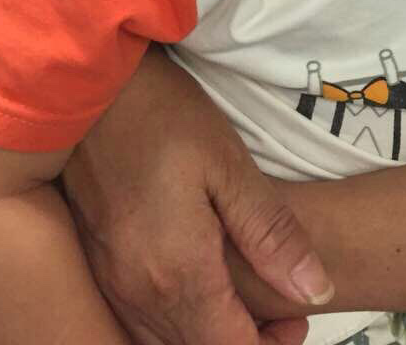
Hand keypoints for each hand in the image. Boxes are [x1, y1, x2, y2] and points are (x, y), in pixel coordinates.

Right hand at [62, 47, 331, 344]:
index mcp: (179, 274)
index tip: (298, 315)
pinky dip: (175, 322)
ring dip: (207, 333)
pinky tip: (198, 285)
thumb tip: (317, 292)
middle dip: (243, 341)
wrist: (88, 87)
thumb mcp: (230, 165)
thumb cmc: (166, 116)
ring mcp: (111, 283)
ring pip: (163, 343)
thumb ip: (272, 235)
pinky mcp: (97, 265)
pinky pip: (138, 322)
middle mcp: (138, 294)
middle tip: (281, 306)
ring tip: (245, 298)